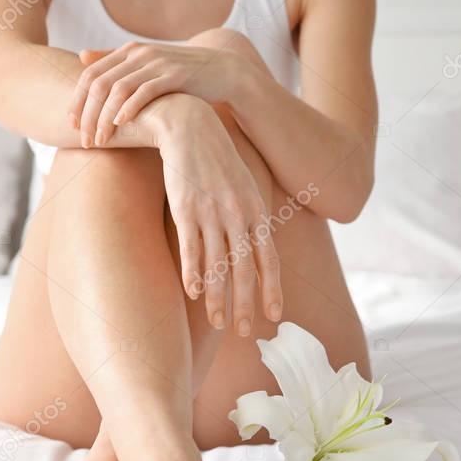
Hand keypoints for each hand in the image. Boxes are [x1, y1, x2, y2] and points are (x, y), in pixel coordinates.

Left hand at [69, 41, 240, 148]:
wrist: (223, 71)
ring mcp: (157, 63)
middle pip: (99, 84)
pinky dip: (129, 109)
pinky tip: (120, 126)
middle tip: (83, 140)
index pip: (90, 74)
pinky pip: (144, 92)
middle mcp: (139, 54)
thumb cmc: (181, 75)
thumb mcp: (146, 65)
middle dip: (87, 114)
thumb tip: (81, 57)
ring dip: (104, 118)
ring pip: (118, 90)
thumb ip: (115, 61)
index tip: (71, 124)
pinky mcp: (174, 76)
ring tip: (100, 141)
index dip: (77, 100)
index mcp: (129, 51)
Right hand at [151, 95, 281, 334]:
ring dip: (218, 298)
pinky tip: (194, 294)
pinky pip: (191, 249)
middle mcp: (238, 215)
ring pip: (217, 265)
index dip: (272, 289)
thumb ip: (251, 218)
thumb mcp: (243, 187)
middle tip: (243, 331)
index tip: (274, 316)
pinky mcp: (186, 210)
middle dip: (245, 304)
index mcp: (256, 211)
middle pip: (244, 269)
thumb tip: (255, 251)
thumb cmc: (217, 163)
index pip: (269, 259)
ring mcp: (211, 213)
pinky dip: (193, 273)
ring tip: (218, 323)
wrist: (191, 128)